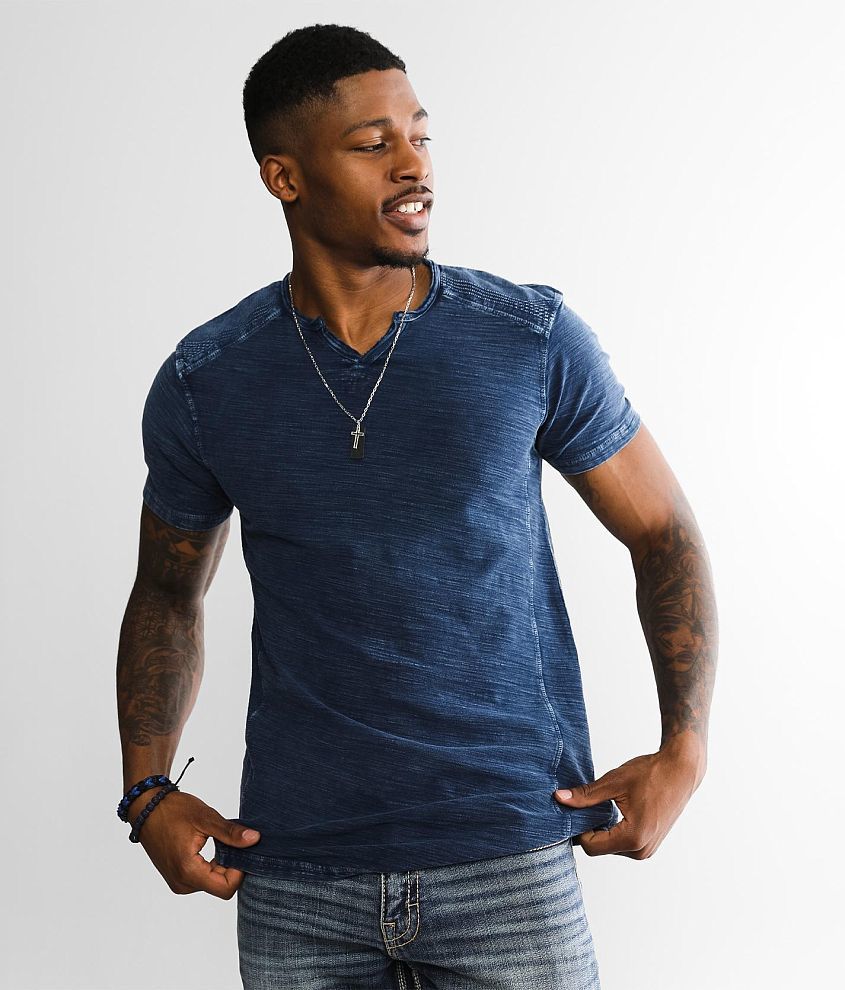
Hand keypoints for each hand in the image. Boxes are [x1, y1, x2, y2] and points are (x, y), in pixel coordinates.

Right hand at [131, 789, 260, 897]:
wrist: (146, 808)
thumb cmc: (173, 810)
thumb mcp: (206, 818)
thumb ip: (230, 833)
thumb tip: (255, 839)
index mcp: (188, 871)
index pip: (226, 888)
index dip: (239, 871)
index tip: (241, 849)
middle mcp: (182, 883)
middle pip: (220, 887)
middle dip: (232, 867)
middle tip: (232, 842)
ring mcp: (178, 882)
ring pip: (212, 883)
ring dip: (221, 866)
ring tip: (218, 842)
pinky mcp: (176, 877)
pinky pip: (201, 879)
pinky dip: (211, 867)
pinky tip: (210, 847)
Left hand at [552, 739, 705, 858]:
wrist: (681, 770)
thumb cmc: (651, 773)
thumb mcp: (614, 782)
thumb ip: (586, 795)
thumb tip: (560, 798)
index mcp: (633, 838)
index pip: (591, 846)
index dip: (577, 829)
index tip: (573, 810)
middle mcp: (642, 850)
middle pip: (600, 848)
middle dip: (589, 828)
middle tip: (586, 805)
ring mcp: (648, 849)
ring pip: (610, 846)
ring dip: (602, 830)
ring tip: (604, 805)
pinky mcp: (650, 844)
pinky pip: (622, 843)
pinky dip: (614, 830)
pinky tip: (615, 810)